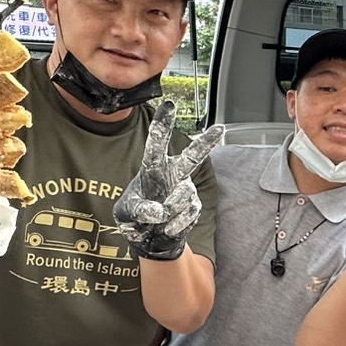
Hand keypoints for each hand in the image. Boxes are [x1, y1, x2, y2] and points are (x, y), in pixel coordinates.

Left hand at [113, 100, 223, 260]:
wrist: (150, 240)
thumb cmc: (135, 218)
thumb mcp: (124, 213)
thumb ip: (138, 209)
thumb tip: (159, 211)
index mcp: (152, 168)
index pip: (156, 145)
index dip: (163, 125)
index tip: (170, 105)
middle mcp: (173, 175)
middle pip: (191, 157)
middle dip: (205, 143)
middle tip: (220, 128)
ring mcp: (185, 190)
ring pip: (182, 197)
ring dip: (168, 211)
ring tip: (158, 219)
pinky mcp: (194, 207)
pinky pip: (186, 215)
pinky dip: (174, 225)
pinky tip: (167, 228)